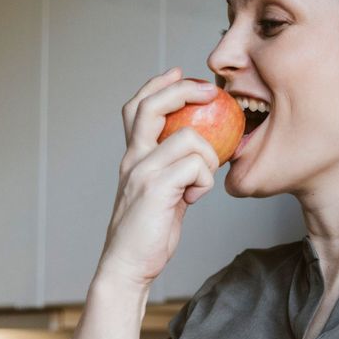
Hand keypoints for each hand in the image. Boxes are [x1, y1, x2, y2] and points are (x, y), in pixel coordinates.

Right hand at [96, 67, 222, 287]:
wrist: (127, 266)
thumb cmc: (147, 234)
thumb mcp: (160, 193)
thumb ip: (173, 171)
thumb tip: (201, 155)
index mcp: (133, 156)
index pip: (138, 106)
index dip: (159, 85)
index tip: (180, 72)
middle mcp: (133, 158)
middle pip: (153, 105)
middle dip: (185, 89)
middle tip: (210, 92)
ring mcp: (143, 171)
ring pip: (190, 138)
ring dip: (208, 159)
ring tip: (199, 185)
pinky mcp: (156, 188)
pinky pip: (197, 167)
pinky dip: (205, 181)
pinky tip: (193, 199)